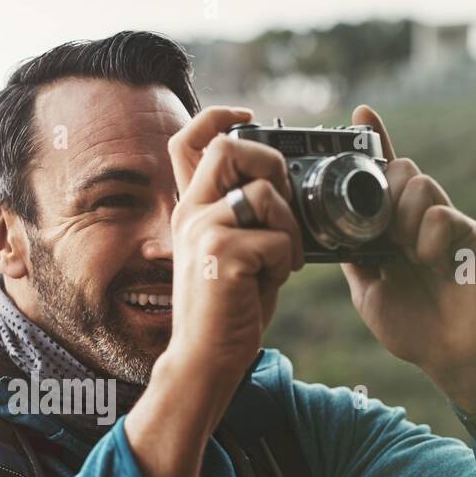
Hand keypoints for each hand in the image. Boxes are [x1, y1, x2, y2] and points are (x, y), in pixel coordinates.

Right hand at [164, 106, 304, 395]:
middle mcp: (190, 214)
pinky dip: (285, 260)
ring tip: (281, 259)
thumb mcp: (233, 252)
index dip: (219, 116)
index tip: (249, 118)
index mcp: (191, 209)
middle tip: (282, 202)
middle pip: (227, 147)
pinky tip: (271, 281)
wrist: (206, 360)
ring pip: (262, 194)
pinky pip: (275, 238)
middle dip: (269, 163)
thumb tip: (284, 184)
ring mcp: (203, 232)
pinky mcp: (221, 255)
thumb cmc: (228, 311)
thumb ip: (245, 216)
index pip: (188, 141)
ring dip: (287, 226)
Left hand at [342, 105, 475, 412]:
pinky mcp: (473, 240)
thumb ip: (353, 257)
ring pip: (420, 185)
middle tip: (379, 227)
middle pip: (401, 170)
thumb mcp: (369, 291)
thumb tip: (327, 232)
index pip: (384, 177)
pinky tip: (427, 258)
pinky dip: (427, 234)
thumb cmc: (417, 328)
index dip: (375, 144)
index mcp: (398, 229)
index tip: (359, 113)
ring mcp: (450, 226)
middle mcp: (424, 221)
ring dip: (401, 211)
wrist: (459, 359)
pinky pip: (443, 216)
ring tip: (404, 247)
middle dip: (381, 186)